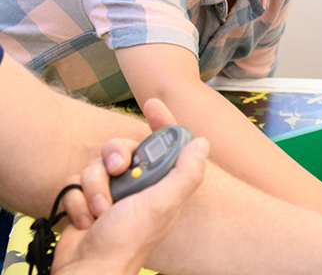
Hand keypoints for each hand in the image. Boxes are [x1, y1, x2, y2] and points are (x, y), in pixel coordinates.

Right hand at [53, 99, 207, 274]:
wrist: (87, 269)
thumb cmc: (127, 241)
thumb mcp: (162, 204)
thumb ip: (185, 174)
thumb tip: (203, 143)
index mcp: (160, 184)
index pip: (164, 145)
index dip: (161, 122)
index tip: (153, 103)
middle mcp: (138, 186)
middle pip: (122, 148)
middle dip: (113, 157)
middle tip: (115, 170)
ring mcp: (112, 193)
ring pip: (96, 165)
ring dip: (94, 187)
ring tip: (101, 211)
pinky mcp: (87, 201)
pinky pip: (77, 183)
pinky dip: (78, 200)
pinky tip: (86, 219)